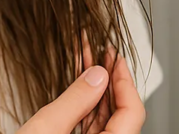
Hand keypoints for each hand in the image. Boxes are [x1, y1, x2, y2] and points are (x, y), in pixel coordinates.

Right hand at [17, 43, 144, 133]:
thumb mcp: (46, 129)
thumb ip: (76, 101)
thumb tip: (98, 76)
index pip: (131, 113)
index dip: (125, 81)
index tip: (114, 57)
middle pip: (118, 115)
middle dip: (108, 79)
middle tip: (102, 51)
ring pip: (103, 119)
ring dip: (95, 88)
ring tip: (87, 58)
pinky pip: (88, 126)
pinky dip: (84, 103)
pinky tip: (78, 82)